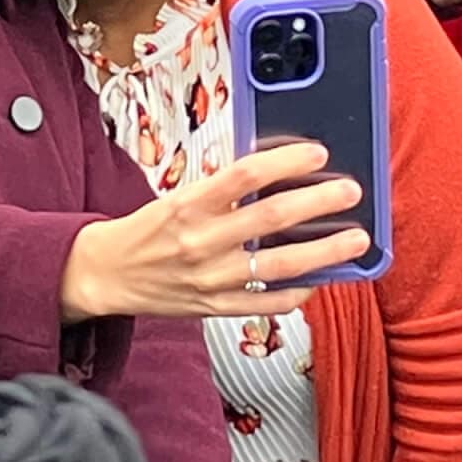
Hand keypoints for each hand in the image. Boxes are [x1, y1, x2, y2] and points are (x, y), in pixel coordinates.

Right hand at [60, 142, 368, 322]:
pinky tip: (319, 281)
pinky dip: (296, 294)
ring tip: (355, 240)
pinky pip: (264, 304)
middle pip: (270, 219)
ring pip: (278, 266)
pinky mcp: (213, 309)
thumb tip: (273, 171)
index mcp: (189, 204)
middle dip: (318, 203)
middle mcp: (201, 241)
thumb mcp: (177, 196)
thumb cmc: (146, 230)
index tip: (317, 153)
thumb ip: (222, 189)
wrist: (106, 274)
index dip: (285, 162)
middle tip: (349, 191)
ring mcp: (210, 279)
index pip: (244, 176)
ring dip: (323, 252)